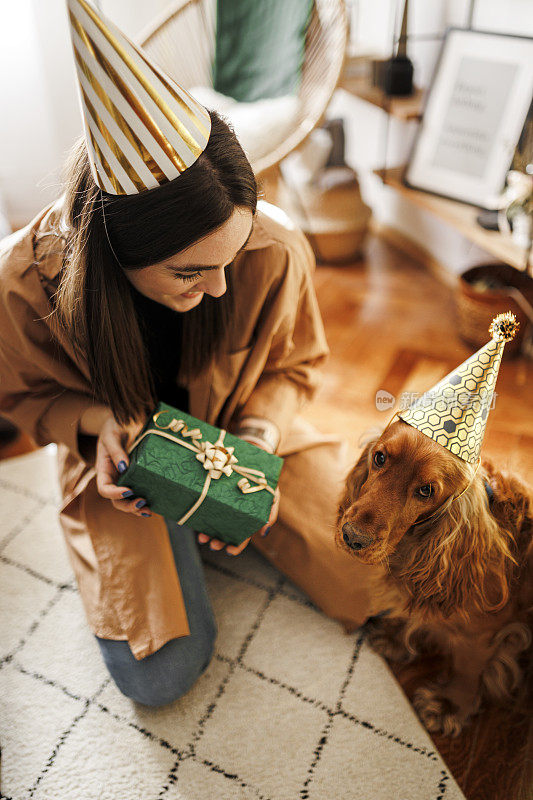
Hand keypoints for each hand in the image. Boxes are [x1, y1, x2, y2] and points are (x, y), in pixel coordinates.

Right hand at [95, 414, 150, 516]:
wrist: (124, 421)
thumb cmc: (114, 426)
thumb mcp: (112, 435)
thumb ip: (116, 451)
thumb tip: (124, 468)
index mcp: (104, 470)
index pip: (104, 489)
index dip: (114, 493)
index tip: (128, 490)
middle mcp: (114, 478)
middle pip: (116, 500)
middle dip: (128, 505)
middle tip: (142, 503)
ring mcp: (126, 480)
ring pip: (128, 501)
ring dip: (137, 508)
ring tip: (149, 511)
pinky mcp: (138, 477)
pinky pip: (140, 492)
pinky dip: (147, 500)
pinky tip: (156, 504)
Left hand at [196, 433, 280, 554]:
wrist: (252, 449)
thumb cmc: (264, 474)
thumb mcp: (272, 492)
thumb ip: (271, 511)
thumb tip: (264, 532)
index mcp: (248, 514)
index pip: (244, 534)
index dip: (237, 545)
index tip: (229, 551)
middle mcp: (235, 510)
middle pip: (226, 530)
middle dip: (219, 540)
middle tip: (211, 544)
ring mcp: (223, 501)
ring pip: (214, 520)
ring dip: (208, 531)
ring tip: (202, 537)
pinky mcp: (213, 490)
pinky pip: (206, 504)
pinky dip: (201, 513)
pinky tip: (195, 520)